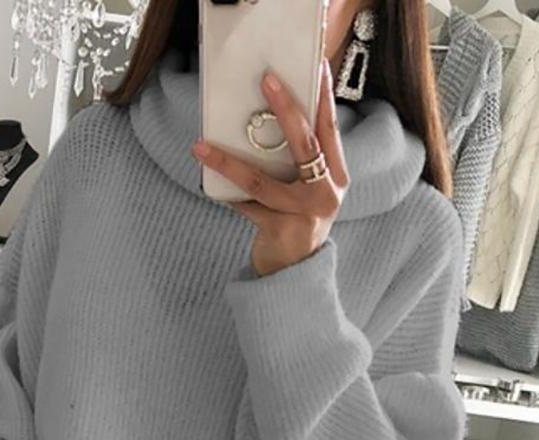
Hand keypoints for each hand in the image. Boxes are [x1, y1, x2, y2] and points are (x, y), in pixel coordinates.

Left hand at [191, 58, 348, 277]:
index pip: (330, 129)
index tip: (314, 66)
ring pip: (262, 181)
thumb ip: (299, 163)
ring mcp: (305, 214)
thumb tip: (265, 123)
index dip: (323, 98)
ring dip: (228, 162)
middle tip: (267, 80)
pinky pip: (246, 207)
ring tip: (202, 148)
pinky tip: (208, 185)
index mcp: (335, 177)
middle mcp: (326, 193)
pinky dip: (226, 196)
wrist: (295, 274)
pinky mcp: (281, 231)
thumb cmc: (297, 224)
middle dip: (285, 108)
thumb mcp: (307, 191)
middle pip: (305, 144)